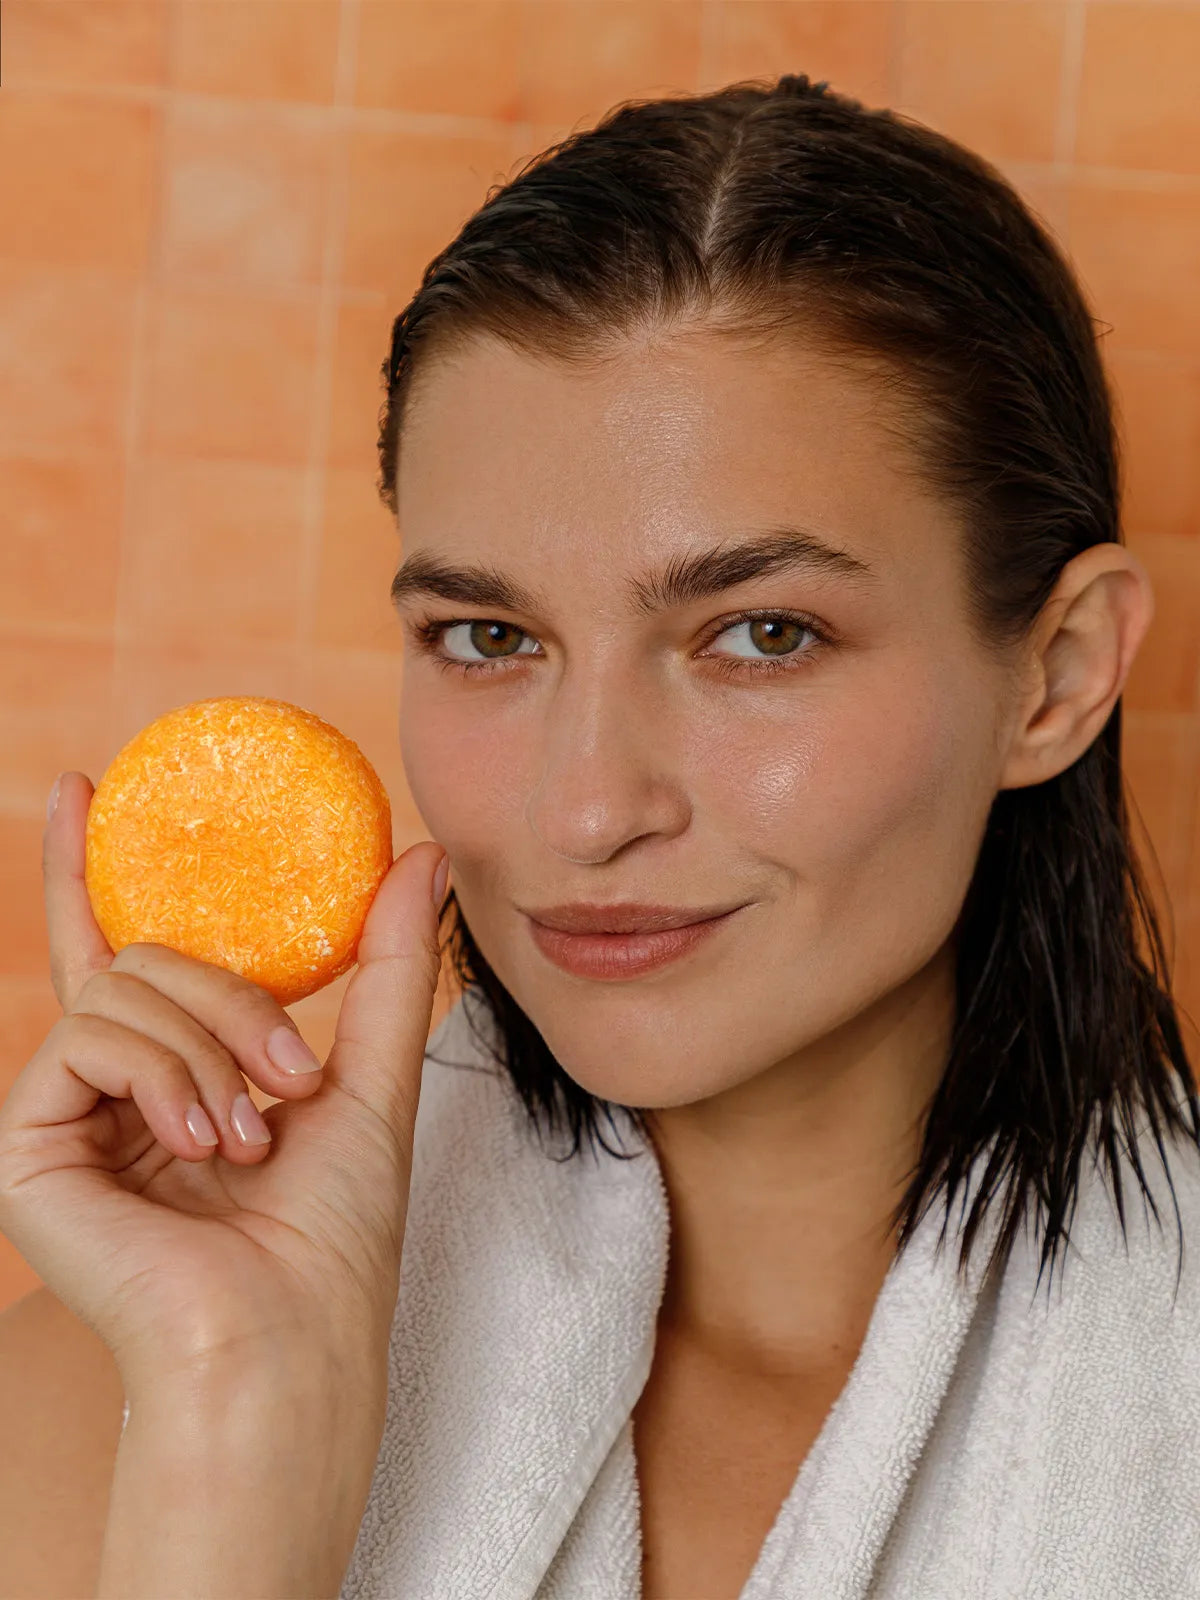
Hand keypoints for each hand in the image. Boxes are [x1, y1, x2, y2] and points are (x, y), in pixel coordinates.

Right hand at [0, 771, 447, 1395]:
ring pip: (127, 983)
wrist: (288, 1337)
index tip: (87, 785)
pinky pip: (90, 1032)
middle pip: (146, 955)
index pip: (125, 949)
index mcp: (176, 1070)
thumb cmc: (332, 1232)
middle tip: (293, 1083)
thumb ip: (388, 960)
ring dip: (215, 1047)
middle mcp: (112, 1085)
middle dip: (237, 1003)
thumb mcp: (371, 1071)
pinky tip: (202, 1143)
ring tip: (252, 1136)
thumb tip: (419, 851)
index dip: (95, 866)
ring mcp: (67, 1112)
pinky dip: (167, 1073)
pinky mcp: (25, 1142)